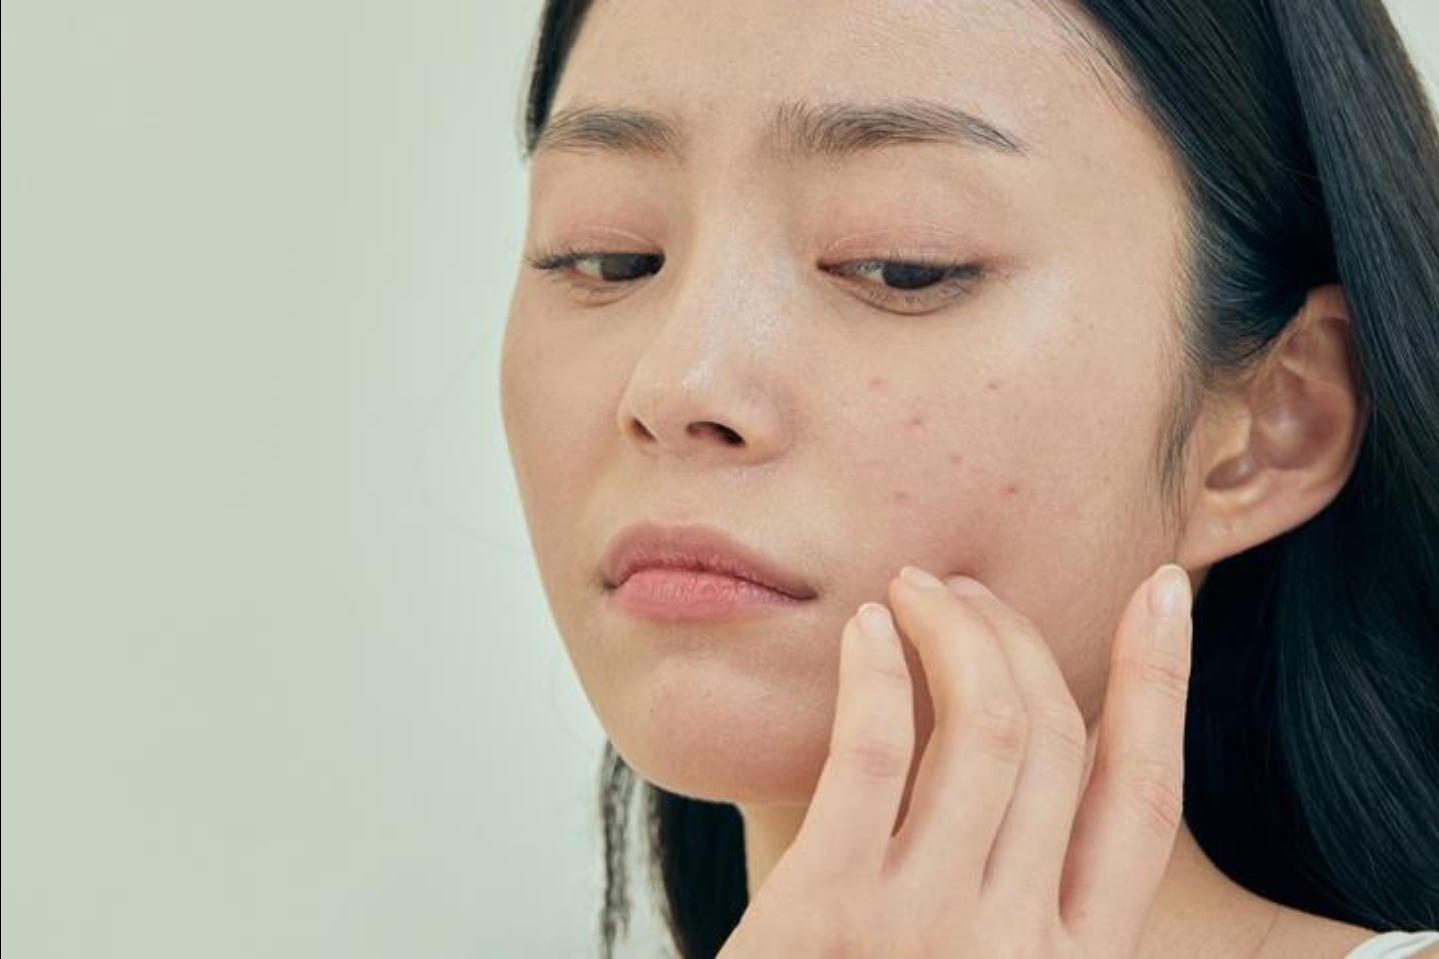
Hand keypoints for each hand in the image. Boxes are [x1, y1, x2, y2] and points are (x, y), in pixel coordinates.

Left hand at [716, 563, 1193, 957]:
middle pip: (1056, 739)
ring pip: (985, 726)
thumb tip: (1034, 754)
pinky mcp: (828, 911)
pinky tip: (865, 630)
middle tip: (967, 589)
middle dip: (1019, 637)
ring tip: (914, 590)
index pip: (1146, 800)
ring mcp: (928, 927)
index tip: (1160, 592)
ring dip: (954, 632)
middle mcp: (1021, 943)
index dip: (1161, 685)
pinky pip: (874, 753)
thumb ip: (1019, 894)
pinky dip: (878, 672)